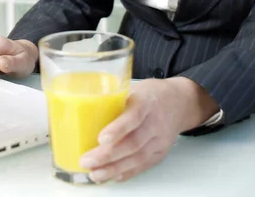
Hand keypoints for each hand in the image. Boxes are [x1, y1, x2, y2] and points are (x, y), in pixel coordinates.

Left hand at [79, 77, 218, 182]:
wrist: (180, 102)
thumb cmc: (151, 93)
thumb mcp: (134, 88)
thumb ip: (116, 99)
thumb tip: (84, 110)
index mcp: (146, 102)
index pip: (133, 116)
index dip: (117, 129)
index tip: (100, 138)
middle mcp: (155, 122)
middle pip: (133, 142)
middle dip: (108, 155)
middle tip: (87, 160)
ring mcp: (160, 139)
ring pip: (137, 158)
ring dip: (114, 169)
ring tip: (95, 174)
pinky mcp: (160, 152)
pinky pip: (143, 165)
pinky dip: (127, 172)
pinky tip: (113, 176)